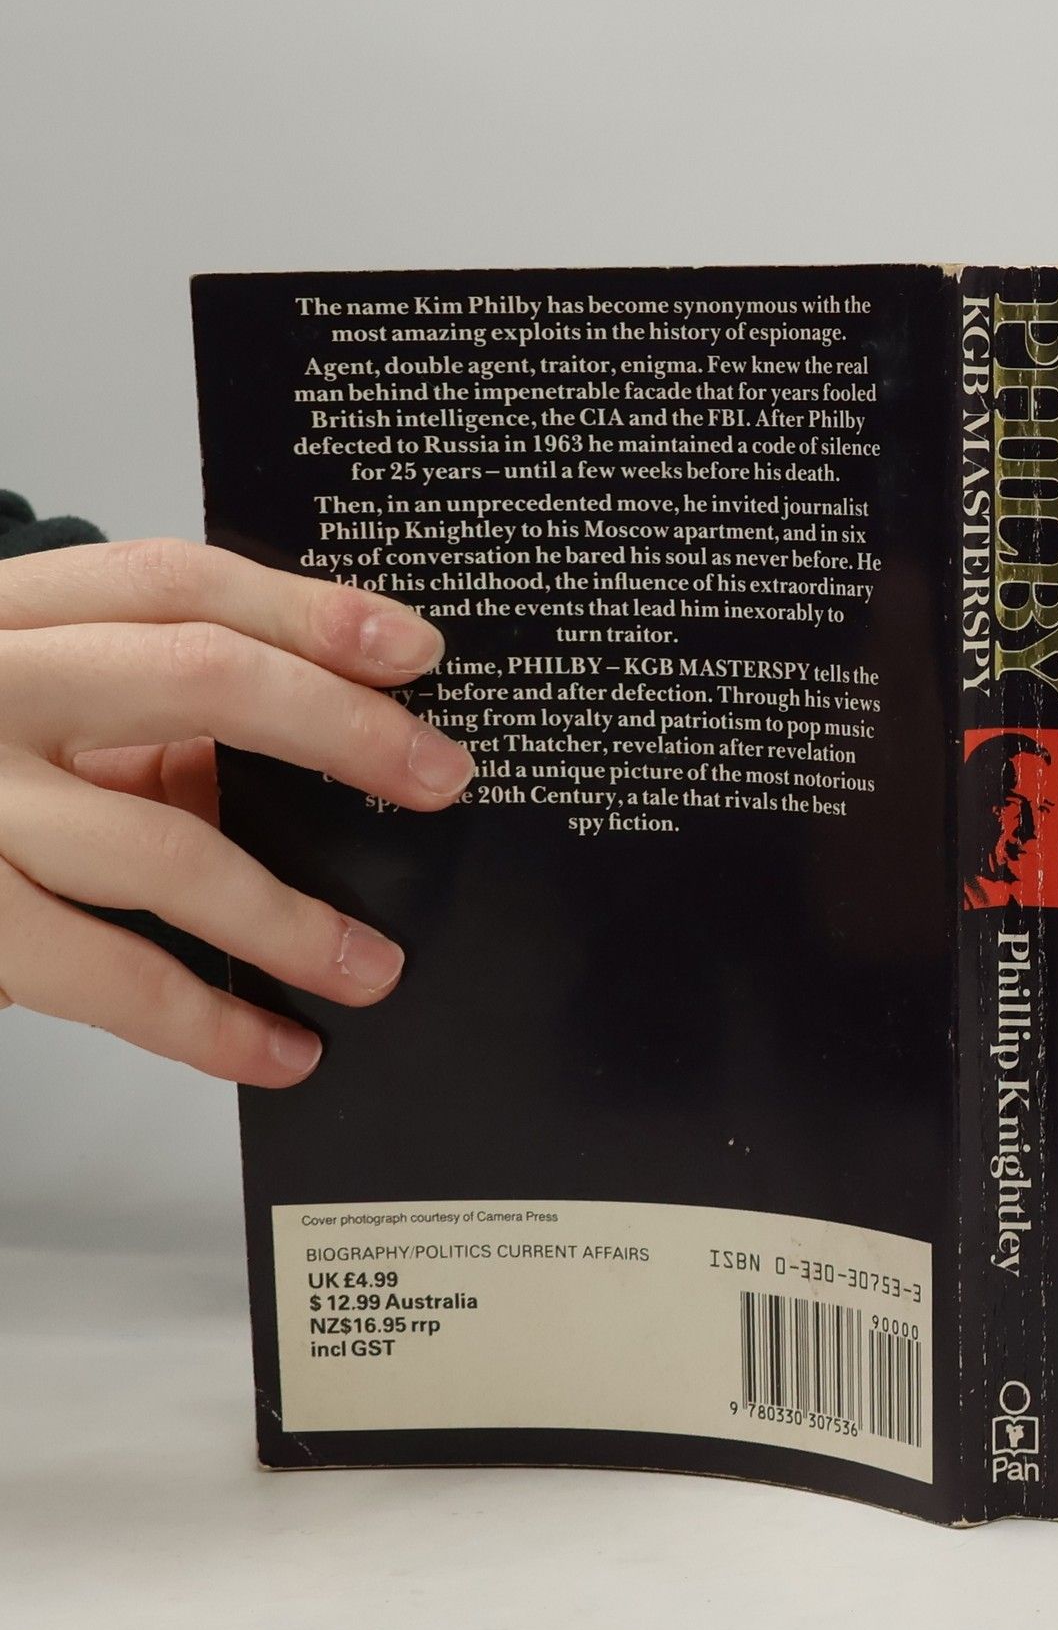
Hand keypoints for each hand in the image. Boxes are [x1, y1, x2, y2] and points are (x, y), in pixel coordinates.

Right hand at [0, 538, 471, 1084]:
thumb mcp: (28, 706)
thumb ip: (137, 714)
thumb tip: (316, 767)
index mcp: (7, 618)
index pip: (174, 581)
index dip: (306, 609)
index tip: (416, 650)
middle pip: (194, 675)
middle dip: (339, 729)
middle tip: (443, 780)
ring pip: (160, 846)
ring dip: (289, 916)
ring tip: (374, 966)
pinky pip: (103, 975)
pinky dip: (207, 1021)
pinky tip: (279, 1048)